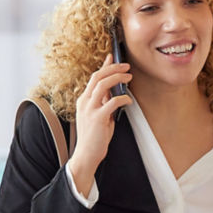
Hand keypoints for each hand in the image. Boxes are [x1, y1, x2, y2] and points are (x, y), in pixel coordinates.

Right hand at [67, 55, 133, 192]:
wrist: (86, 155)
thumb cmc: (94, 137)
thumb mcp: (98, 116)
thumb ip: (103, 103)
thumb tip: (114, 91)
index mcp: (84, 100)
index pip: (94, 77)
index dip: (104, 66)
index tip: (112, 57)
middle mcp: (84, 102)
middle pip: (97, 77)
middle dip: (113, 68)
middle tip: (126, 66)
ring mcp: (89, 109)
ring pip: (103, 85)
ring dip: (117, 78)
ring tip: (129, 77)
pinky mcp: (97, 118)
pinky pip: (112, 102)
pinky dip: (122, 98)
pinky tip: (128, 101)